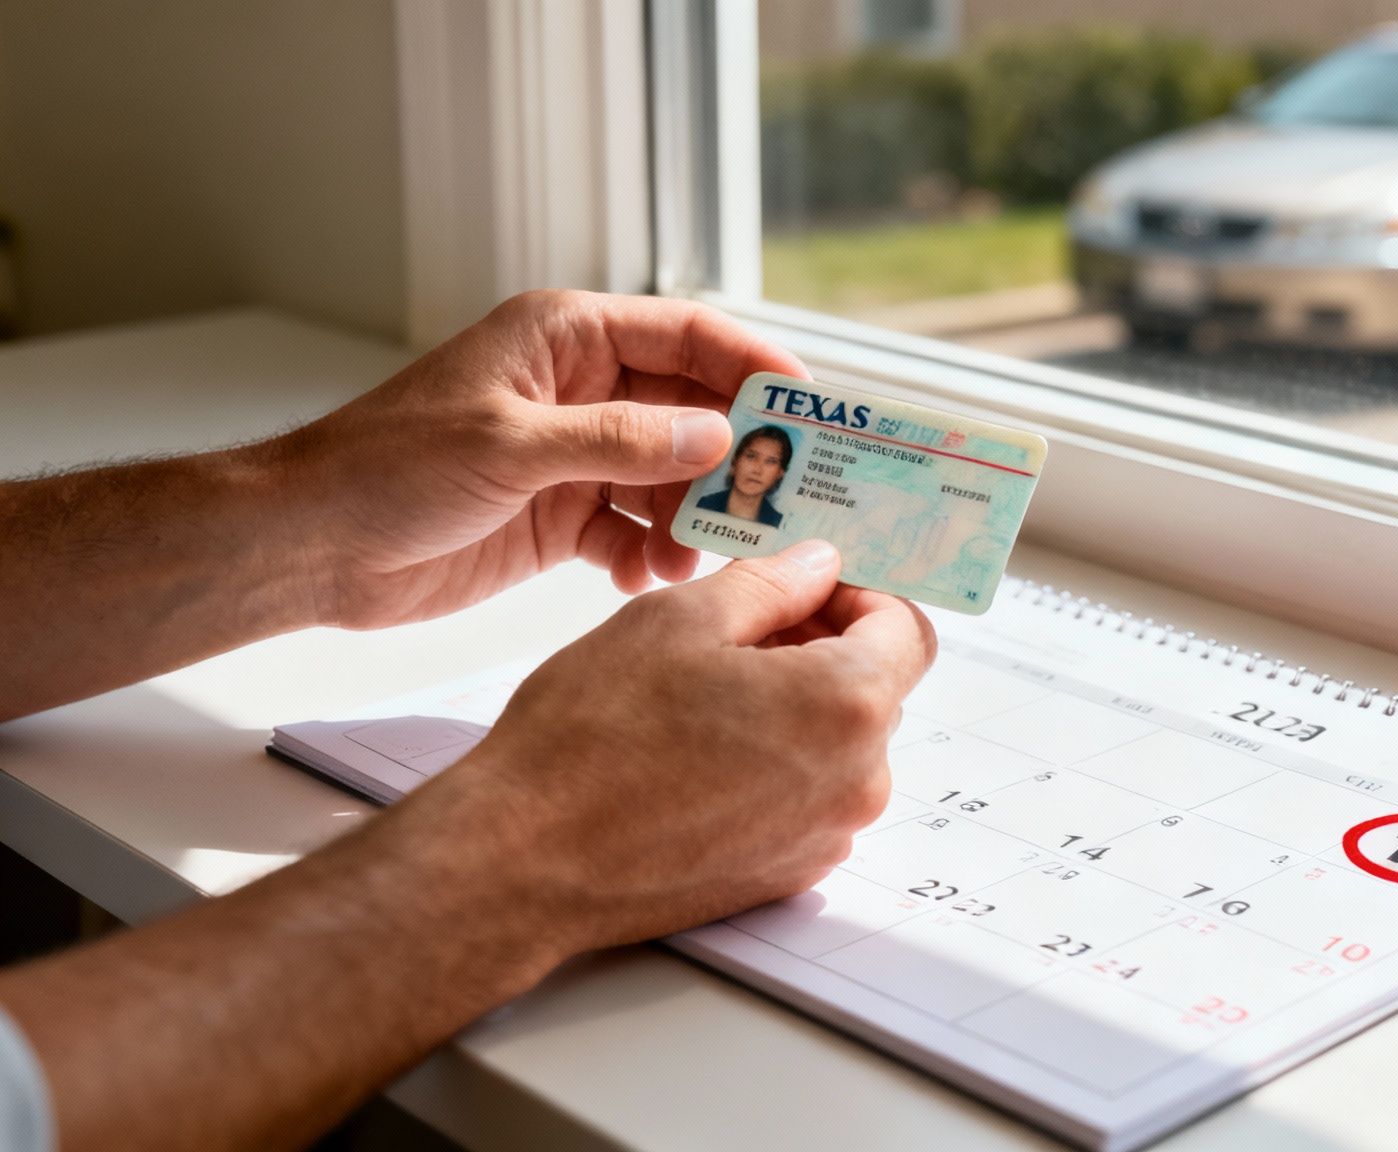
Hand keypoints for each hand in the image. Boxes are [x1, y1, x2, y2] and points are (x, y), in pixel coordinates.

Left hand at [280, 290, 807, 628]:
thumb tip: (717, 436)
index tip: (808, 405)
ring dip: (697, 515)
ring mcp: (576, 456)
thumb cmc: (386, 468)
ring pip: (673, 476)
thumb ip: (619, 440)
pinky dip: (653, 555)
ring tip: (706, 553)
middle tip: (784, 496)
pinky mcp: (563, 516)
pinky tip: (649, 578)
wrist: (314, 546)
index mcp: (566, 339)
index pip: (686, 334)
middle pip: (693, 409)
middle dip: (738, 453)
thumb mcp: (511, 445)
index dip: (752, 362)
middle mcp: (581, 391)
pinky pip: (637, 530)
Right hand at [387, 539, 936, 956]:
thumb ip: (769, 583)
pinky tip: (701, 752)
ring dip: (796, 706)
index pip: (906, 629)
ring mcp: (825, 837)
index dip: (860, 594)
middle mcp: (856, 780)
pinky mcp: (788, 875)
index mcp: (846, 705)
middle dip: (823, 646)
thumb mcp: (678, 620)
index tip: (810, 585)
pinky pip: (808, 798)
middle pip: (876, 688)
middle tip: (742, 627)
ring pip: (839, 745)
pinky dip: (776, 764)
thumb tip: (818, 566)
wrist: (525, 861)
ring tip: (707, 691)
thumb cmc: (591, 738)